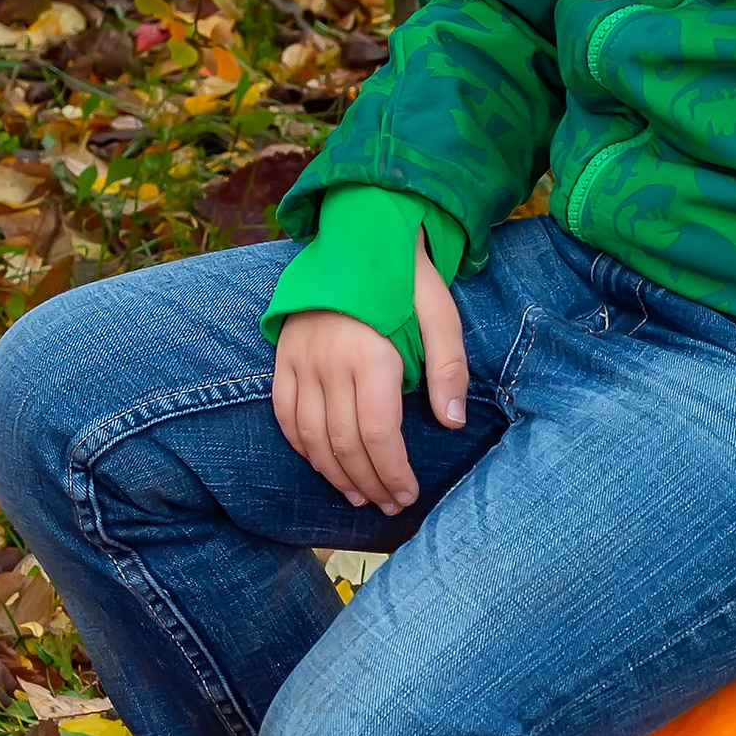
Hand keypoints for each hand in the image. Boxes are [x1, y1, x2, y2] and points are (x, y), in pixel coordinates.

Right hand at [271, 232, 466, 514]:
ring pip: (310, 436)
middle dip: (368, 482)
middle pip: (344, 443)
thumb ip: (448, 368)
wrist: (357, 231)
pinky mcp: (283, 355)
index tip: (407, 493)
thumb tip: (451, 422)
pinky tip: (321, 463)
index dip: (393, 473)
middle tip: (387, 503)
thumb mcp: (441, 313)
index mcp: (370, 355)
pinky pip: (284, 412)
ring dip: (334, 473)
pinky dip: (301, 445)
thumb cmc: (406, 277)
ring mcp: (300, 360)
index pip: (379, 434)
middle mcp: (329, 362)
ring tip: (357, 494)